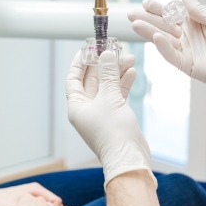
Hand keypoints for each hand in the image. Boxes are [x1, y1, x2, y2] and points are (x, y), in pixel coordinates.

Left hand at [65, 50, 153, 187]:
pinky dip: (123, 84)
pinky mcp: (115, 116)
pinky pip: (117, 95)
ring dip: (116, 72)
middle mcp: (86, 109)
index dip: (80, 62)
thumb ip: (108, 74)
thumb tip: (106, 55)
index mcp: (76, 106)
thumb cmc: (113, 131)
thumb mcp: (109, 97)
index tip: (87, 48)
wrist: (130, 158)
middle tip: (113, 49)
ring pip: (107, 86)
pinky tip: (131, 72)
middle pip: (92, 80)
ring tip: (128, 57)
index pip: (74, 79)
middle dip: (103, 64)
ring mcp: (101, 113)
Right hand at [128, 0, 205, 108]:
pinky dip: (164, 47)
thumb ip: (197, 10)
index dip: (158, 8)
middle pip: (162, 26)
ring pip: (163, 40)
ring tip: (135, 23)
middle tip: (131, 13)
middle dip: (147, 19)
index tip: (145, 2)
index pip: (171, 14)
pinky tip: (157, 38)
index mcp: (193, 24)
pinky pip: (173, 56)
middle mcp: (187, 37)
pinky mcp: (189, 65)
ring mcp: (186, 52)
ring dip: (150, 32)